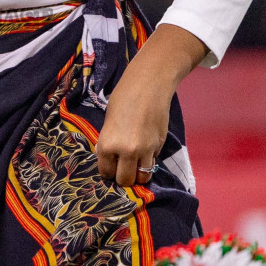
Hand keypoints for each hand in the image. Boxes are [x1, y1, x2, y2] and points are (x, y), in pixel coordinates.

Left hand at [96, 24, 207, 187]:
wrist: (149, 85)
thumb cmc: (123, 99)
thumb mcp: (108, 122)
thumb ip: (109, 143)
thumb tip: (111, 159)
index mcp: (107, 145)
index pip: (106, 173)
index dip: (108, 171)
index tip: (110, 167)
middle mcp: (126, 152)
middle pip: (125, 181)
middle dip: (123, 178)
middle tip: (122, 168)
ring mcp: (145, 151)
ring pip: (143, 177)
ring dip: (138, 173)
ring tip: (135, 164)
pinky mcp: (159, 146)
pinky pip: (152, 162)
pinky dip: (148, 161)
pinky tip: (145, 148)